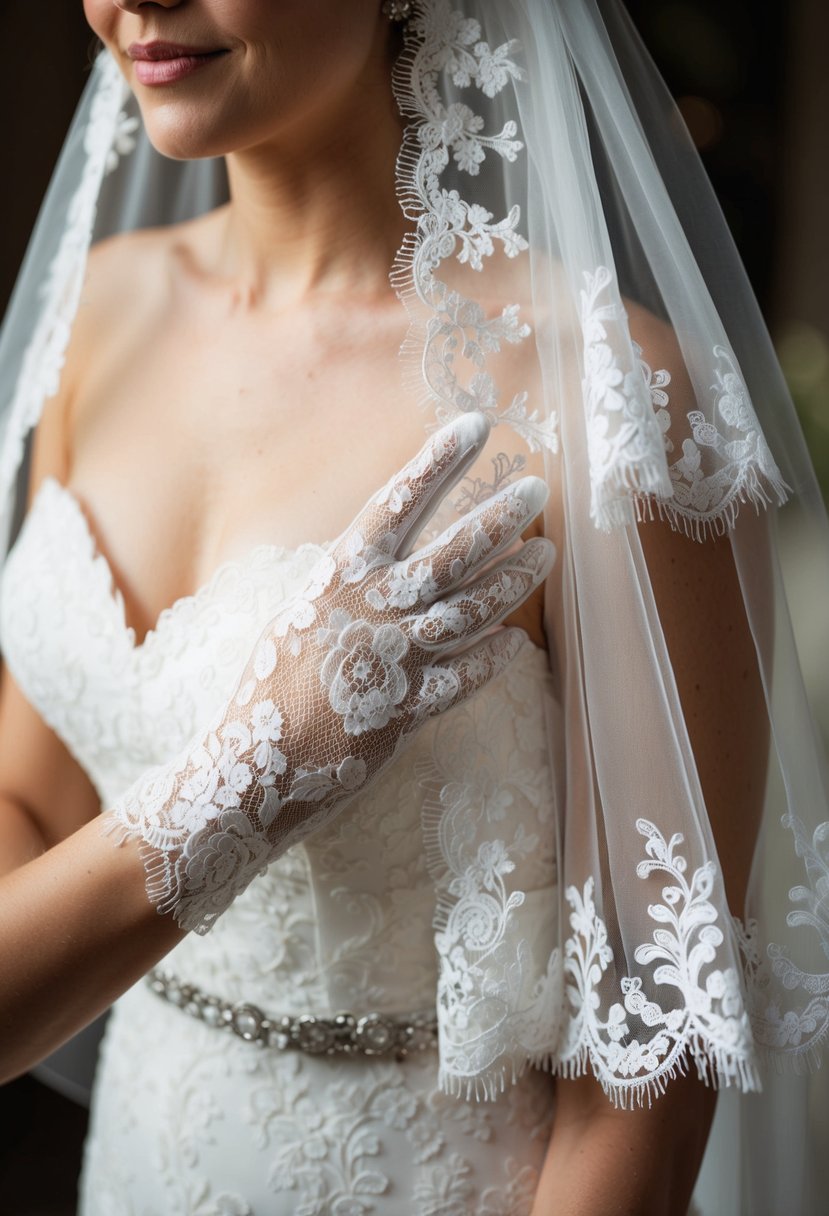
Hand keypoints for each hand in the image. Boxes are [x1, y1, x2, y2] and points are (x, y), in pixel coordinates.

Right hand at [105, 413, 555, 932]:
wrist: (250, 764)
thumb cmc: (268, 685)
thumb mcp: (300, 613)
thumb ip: (346, 585)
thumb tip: (380, 559)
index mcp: (339, 575)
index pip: (397, 503)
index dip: (437, 462)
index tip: (476, 424)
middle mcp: (372, 608)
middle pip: (452, 553)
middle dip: (499, 516)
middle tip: (538, 487)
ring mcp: (393, 659)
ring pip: (471, 609)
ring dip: (514, 579)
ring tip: (546, 552)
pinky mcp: (407, 710)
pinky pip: (465, 680)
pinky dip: (494, 660)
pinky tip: (518, 642)